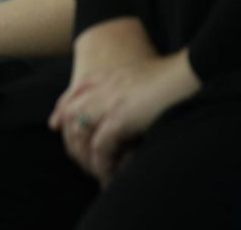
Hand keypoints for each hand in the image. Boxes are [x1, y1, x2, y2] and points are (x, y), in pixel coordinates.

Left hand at [48, 20, 198, 186]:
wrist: (189, 73)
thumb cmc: (174, 77)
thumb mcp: (139, 76)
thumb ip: (125, 86)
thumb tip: (128, 104)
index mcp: (105, 76)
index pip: (73, 93)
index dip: (61, 109)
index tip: (55, 124)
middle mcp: (101, 88)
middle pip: (69, 115)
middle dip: (70, 138)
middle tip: (79, 157)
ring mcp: (107, 103)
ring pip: (80, 133)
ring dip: (86, 155)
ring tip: (95, 170)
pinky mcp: (119, 119)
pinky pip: (100, 147)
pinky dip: (102, 163)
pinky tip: (107, 173)